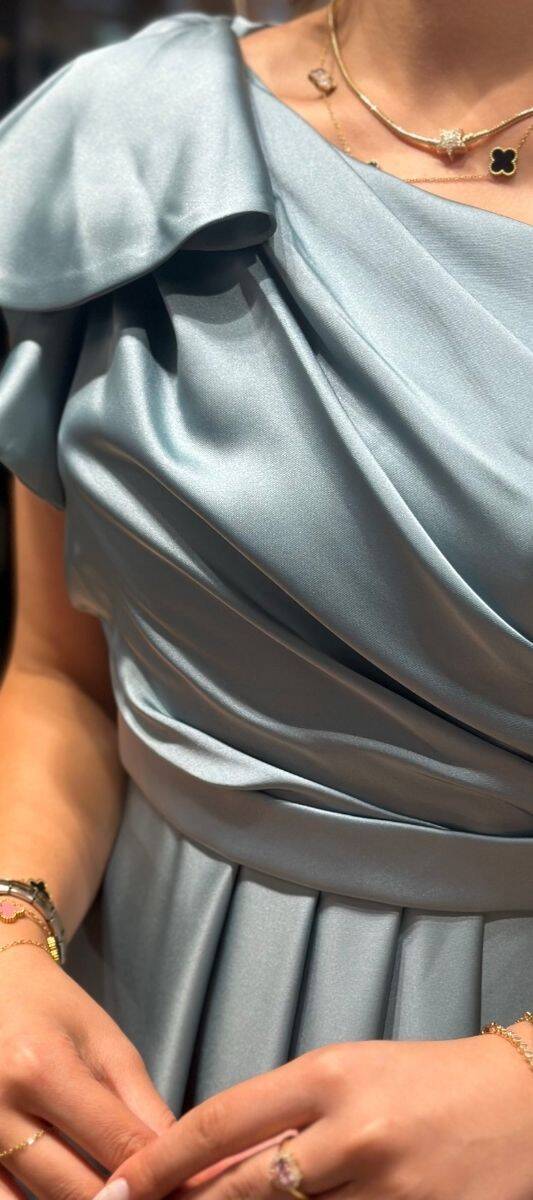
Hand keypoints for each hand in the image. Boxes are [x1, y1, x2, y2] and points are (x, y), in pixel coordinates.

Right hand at [0, 942, 174, 1199]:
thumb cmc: (53, 1009)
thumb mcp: (106, 1044)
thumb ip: (143, 1105)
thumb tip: (181, 1162)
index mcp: (41, 1069)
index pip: (115, 1143)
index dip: (160, 1172)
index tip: (186, 1183)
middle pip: (76, 1190)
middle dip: (126, 1198)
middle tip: (157, 1193)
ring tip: (118, 1193)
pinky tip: (68, 1196)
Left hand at [95, 1032, 532, 1199]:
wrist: (523, 1101)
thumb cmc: (427, 1082)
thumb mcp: (352, 1075)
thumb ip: (286, 1116)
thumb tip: (211, 1164)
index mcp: (328, 1075)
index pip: (220, 1121)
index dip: (160, 1161)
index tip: (123, 1186)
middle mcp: (352, 1130)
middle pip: (241, 1189)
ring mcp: (386, 1187)